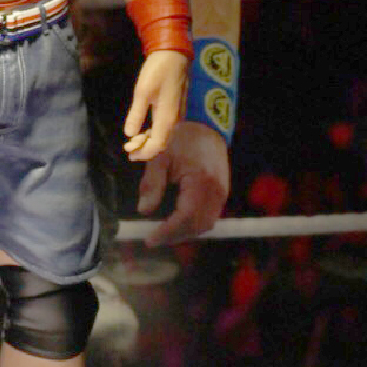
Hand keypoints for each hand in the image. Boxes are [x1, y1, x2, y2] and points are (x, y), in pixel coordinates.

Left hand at [123, 50, 187, 161]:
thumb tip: (129, 134)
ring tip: (134, 140)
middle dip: (145, 149)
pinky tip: (145, 128)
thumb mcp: (142, 92)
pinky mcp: (177, 108)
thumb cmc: (157, 71)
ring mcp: (178, 114)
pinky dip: (155, 132)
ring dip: (150, 141)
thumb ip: (136, 115)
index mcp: (167, 118)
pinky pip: (166, 128)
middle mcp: (176, 120)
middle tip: (129, 148)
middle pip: (162, 143)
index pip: (157, 145)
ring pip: (165, 136)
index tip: (128, 153)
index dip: (143, 153)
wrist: (175, 54)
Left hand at [136, 119, 230, 245]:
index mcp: (200, 182)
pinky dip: (194, 224)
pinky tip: (179, 223)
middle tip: (154, 239)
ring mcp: (222, 193)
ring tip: (165, 234)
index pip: (185, 217)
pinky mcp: (222, 192)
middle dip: (175, 236)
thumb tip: (144, 211)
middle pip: (196, 225)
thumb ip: (152, 184)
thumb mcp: (160, 157)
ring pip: (205, 224)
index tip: (150, 239)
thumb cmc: (181, 138)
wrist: (206, 126)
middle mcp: (216, 191)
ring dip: (185, 233)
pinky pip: (210, 216)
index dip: (168, 232)